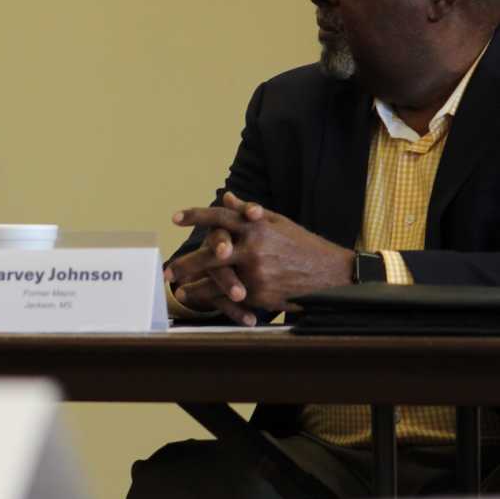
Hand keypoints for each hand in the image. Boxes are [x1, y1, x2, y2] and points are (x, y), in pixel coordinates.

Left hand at [165, 191, 352, 318]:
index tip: (175, 217)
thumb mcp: (278, 223)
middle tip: (167, 270)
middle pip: (210, 253)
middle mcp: (253, 248)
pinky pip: (232, 298)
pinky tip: (203, 301)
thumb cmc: (302, 245)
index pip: (219, 216)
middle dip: (186, 262)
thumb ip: (247, 212)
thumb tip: (225, 196)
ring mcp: (256, 272)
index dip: (195, 215)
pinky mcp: (261, 294)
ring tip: (180, 290)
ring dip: (196, 287)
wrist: (332, 274)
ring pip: (217, 280)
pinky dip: (216, 300)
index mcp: (256, 226)